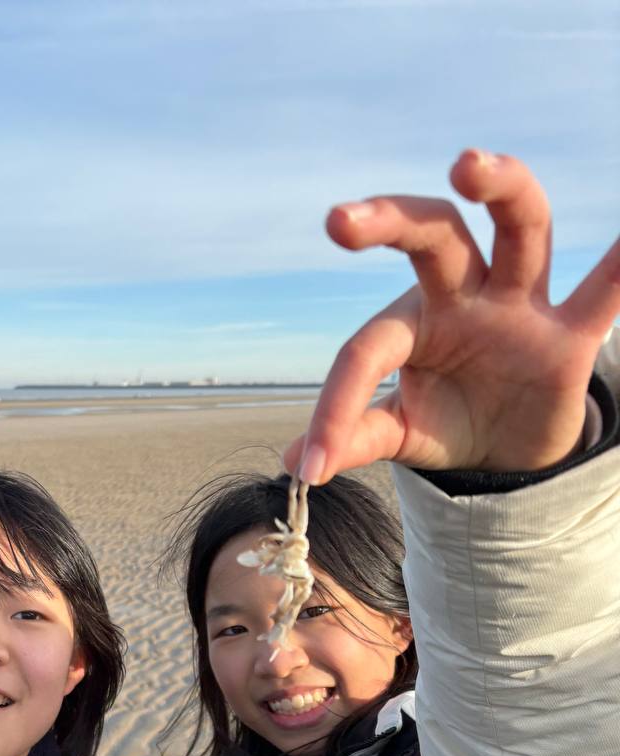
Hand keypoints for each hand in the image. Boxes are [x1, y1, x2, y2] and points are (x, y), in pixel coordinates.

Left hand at [283, 150, 619, 483]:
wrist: (510, 448)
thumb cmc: (447, 422)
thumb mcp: (401, 433)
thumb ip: (357, 437)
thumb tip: (295, 463)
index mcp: (412, 322)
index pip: (367, 349)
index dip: (336, 406)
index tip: (313, 461)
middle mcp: (463, 296)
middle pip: (433, 237)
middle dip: (391, 221)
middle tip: (341, 221)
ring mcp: (519, 304)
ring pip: (519, 229)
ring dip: (502, 190)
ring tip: (467, 163)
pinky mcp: (570, 334)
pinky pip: (604, 290)